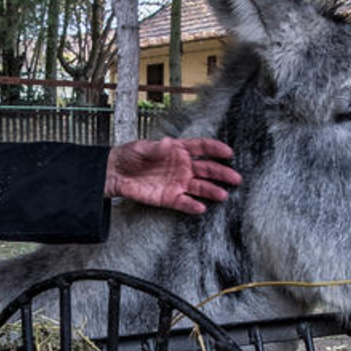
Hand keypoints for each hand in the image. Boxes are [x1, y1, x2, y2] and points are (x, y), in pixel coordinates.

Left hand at [105, 137, 240, 214]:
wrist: (115, 173)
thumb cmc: (130, 155)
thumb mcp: (142, 147)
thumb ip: (156, 147)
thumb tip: (167, 143)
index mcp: (179, 150)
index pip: (202, 148)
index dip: (216, 149)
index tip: (228, 153)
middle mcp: (182, 167)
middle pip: (207, 169)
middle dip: (222, 173)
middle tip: (235, 178)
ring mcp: (177, 183)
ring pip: (200, 187)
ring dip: (211, 191)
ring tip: (223, 195)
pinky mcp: (169, 198)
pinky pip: (184, 203)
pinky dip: (192, 206)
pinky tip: (201, 207)